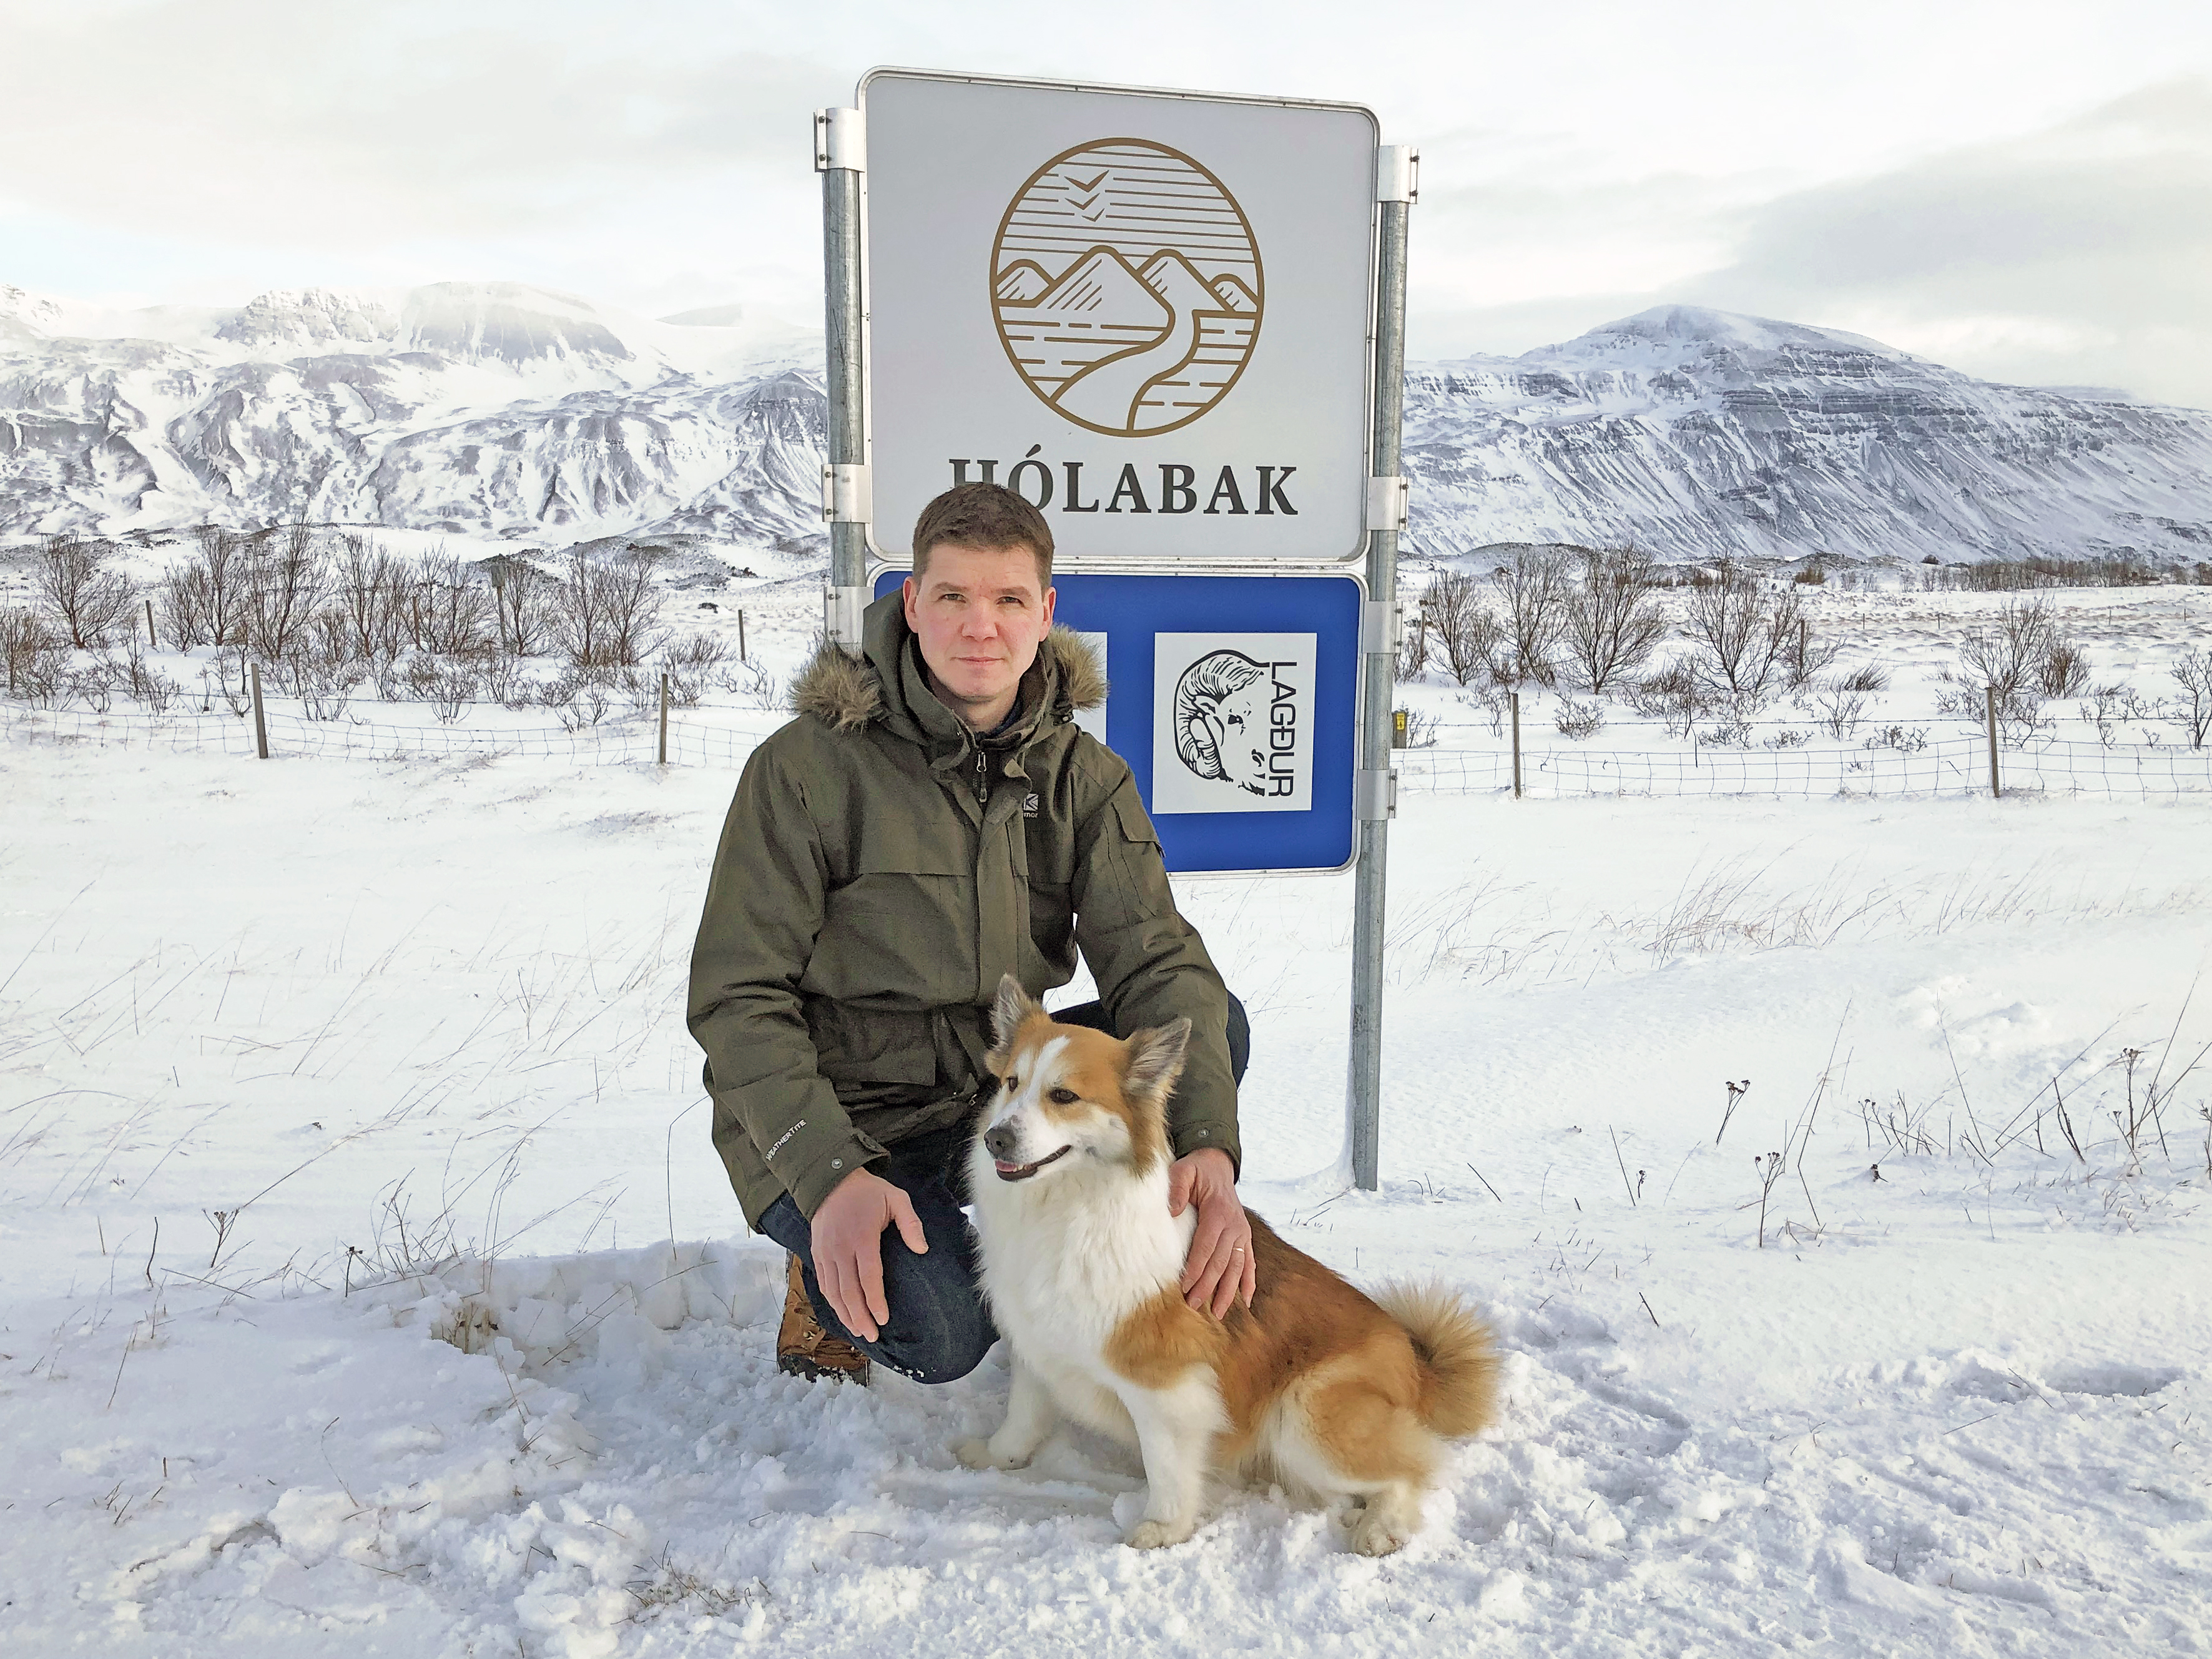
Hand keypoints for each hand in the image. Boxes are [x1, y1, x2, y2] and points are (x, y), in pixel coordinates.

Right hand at [809, 1167, 926, 1342]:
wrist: (830, 1180)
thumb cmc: (868, 1191)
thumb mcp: (896, 1198)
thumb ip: (911, 1223)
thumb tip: (922, 1249)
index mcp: (862, 1237)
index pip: (869, 1277)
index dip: (875, 1301)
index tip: (884, 1319)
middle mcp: (841, 1248)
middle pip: (849, 1291)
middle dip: (860, 1317)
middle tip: (872, 1336)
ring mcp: (826, 1253)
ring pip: (833, 1292)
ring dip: (845, 1315)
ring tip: (859, 1331)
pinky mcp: (817, 1254)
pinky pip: (823, 1283)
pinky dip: (832, 1302)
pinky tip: (842, 1313)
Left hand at [1168, 1147, 1252, 1316]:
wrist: (1217, 1166)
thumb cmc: (1197, 1171)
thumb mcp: (1183, 1170)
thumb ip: (1176, 1187)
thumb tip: (1172, 1211)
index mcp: (1218, 1211)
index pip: (1206, 1245)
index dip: (1197, 1267)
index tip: (1184, 1287)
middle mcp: (1234, 1225)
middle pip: (1222, 1261)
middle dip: (1208, 1285)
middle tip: (1193, 1305)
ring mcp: (1242, 1232)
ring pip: (1237, 1267)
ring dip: (1228, 1290)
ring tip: (1218, 1313)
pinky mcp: (1245, 1237)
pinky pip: (1250, 1262)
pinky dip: (1249, 1282)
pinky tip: (1246, 1301)